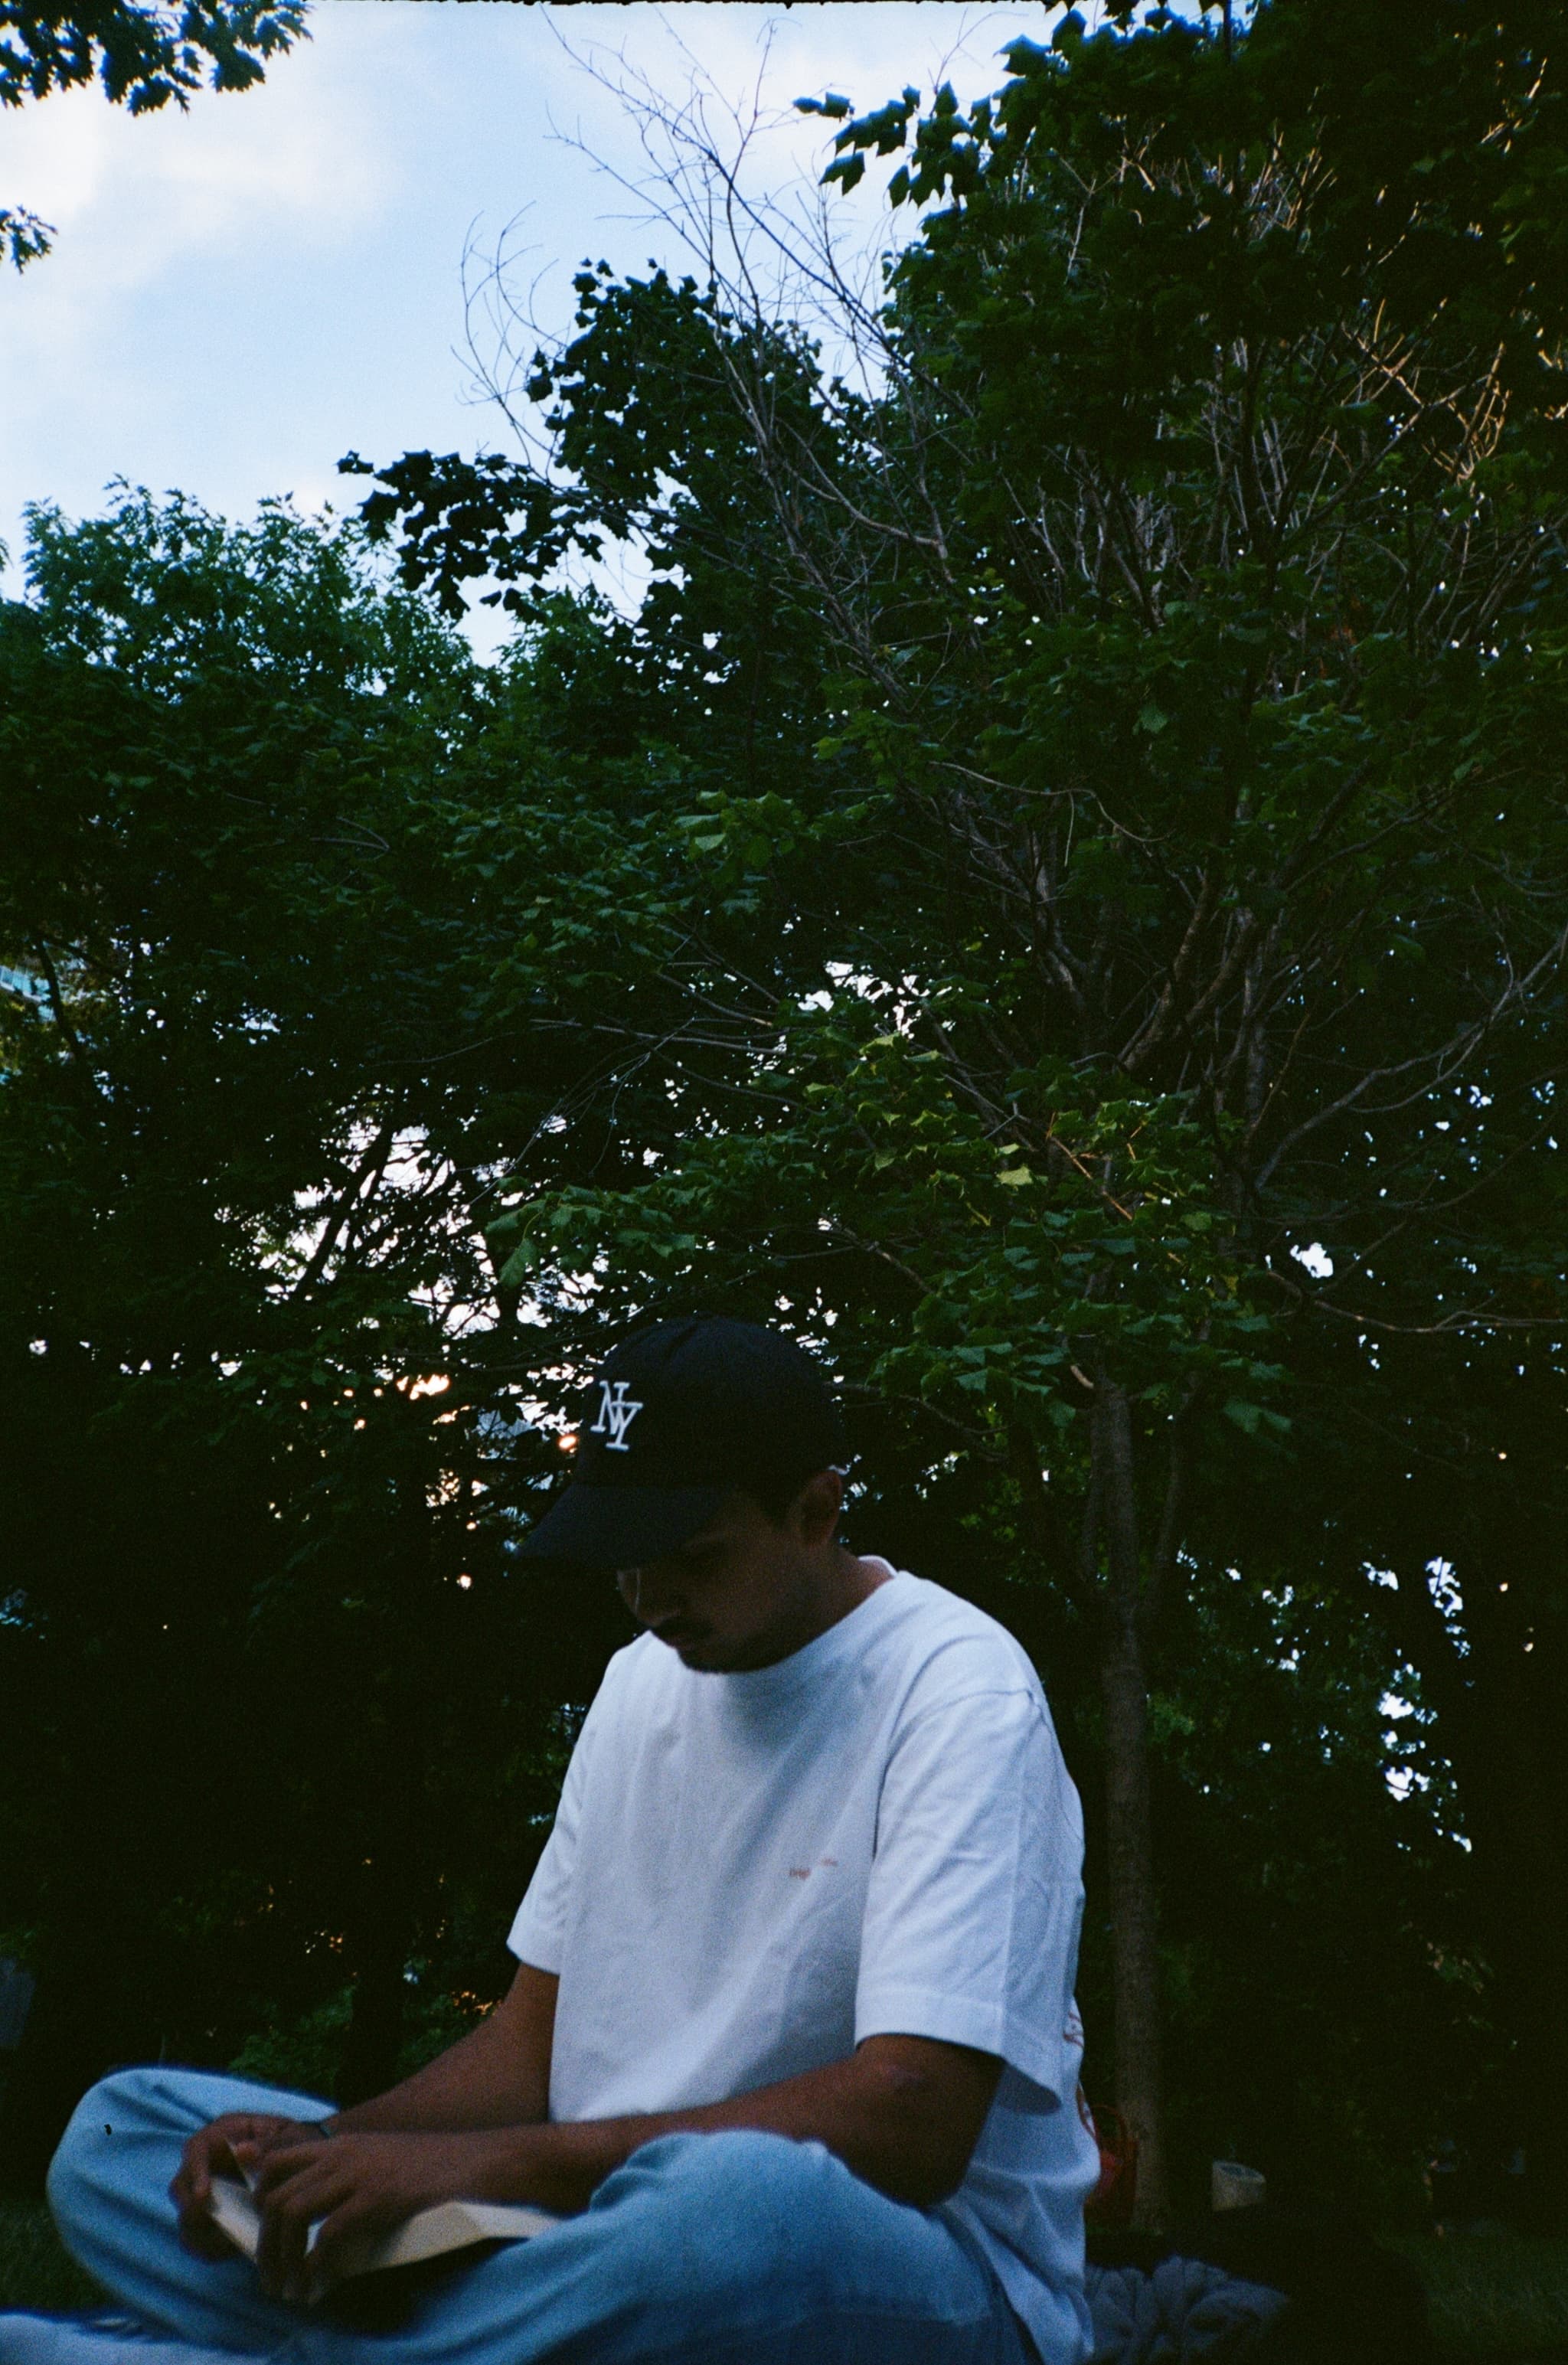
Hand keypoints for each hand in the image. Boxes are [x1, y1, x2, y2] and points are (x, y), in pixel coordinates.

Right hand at [170, 2113, 331, 2260]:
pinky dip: (209, 2248)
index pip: (195, 2149)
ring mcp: (206, 2190)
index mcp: (223, 2134)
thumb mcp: (290, 2137)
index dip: (195, 2173)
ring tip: (228, 2243)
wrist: (305, 2161)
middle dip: (192, 2210)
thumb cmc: (295, 2143)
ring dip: (201, 2234)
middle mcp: (207, 2162)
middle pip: (180, 2187)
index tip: (205, 2196)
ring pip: (186, 2217)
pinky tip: (232, 2249)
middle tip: (216, 2228)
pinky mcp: (211, 2216)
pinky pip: (198, 2237)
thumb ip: (271, 2144)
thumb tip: (243, 2152)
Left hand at [249, 2127, 511, 2304]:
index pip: (277, 2163)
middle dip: (265, 2246)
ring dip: (284, 2260)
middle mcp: (343, 2153)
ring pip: (294, 2213)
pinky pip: (330, 2234)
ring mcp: (361, 2173)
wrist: (483, 2160)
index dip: (260, 2203)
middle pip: (277, 2196)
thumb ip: (352, 2174)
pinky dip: (316, 2265)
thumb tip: (326, 2213)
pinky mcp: (380, 2197)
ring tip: (289, 2291)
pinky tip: (319, 2286)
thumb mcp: (384, 2158)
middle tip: (271, 2280)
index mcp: (343, 2144)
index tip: (266, 2237)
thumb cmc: (438, 2166)